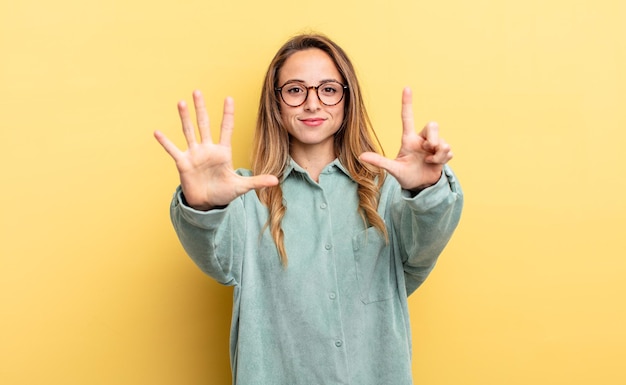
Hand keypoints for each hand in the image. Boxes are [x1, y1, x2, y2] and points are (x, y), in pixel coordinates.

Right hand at [154, 90, 278, 209]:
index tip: (229, 98)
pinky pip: (173, 150)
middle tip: (197, 91)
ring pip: (189, 131)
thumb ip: (257, 181)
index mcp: (223, 152)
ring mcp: (194, 154)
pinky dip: (165, 142)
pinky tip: (157, 132)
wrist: (207, 203)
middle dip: (201, 108)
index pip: (226, 129)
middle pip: (204, 124)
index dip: (228, 114)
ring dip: (184, 117)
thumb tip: (277, 181)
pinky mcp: (183, 163)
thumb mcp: (241, 187)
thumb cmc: (224, 192)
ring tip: (180, 102)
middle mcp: (207, 149)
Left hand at [359, 87, 452, 190]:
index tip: (406, 88)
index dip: (407, 103)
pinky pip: (448, 150)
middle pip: (433, 124)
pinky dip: (442, 159)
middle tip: (428, 150)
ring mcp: (434, 145)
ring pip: (442, 140)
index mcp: (409, 139)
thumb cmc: (406, 176)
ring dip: (438, 153)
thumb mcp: (393, 169)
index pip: (407, 117)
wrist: (421, 187)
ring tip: (429, 161)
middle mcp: (422, 139)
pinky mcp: (444, 153)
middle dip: (434, 138)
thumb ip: (379, 161)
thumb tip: (360, 156)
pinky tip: (435, 164)